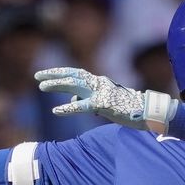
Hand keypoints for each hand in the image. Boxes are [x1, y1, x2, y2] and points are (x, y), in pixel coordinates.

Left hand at [35, 67, 177, 132]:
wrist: (147, 112)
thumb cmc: (127, 109)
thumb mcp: (104, 102)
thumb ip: (88, 99)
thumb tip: (72, 101)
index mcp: (99, 82)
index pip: (76, 73)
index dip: (59, 73)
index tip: (44, 75)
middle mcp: (99, 83)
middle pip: (73, 75)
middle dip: (54, 75)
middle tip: (37, 76)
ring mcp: (101, 92)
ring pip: (75, 85)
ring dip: (57, 85)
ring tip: (42, 87)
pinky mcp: (103, 105)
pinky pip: (82, 106)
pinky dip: (68, 108)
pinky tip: (56, 110)